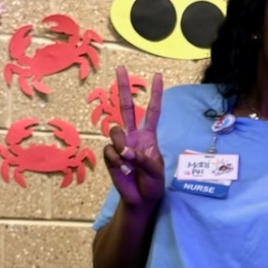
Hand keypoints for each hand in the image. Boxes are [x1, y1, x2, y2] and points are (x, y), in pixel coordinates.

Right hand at [105, 66, 164, 208]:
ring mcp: (120, 144)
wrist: (139, 200)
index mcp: (149, 136)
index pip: (153, 111)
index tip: (158, 75)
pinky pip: (110, 151)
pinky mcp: (110, 156)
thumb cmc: (152, 184)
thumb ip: (143, 158)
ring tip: (129, 163)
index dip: (155, 94)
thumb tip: (126, 150)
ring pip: (115, 132)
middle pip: (127, 107)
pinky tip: (123, 170)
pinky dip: (117, 160)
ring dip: (122, 147)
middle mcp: (133, 135)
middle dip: (123, 86)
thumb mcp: (156, 170)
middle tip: (120, 67)